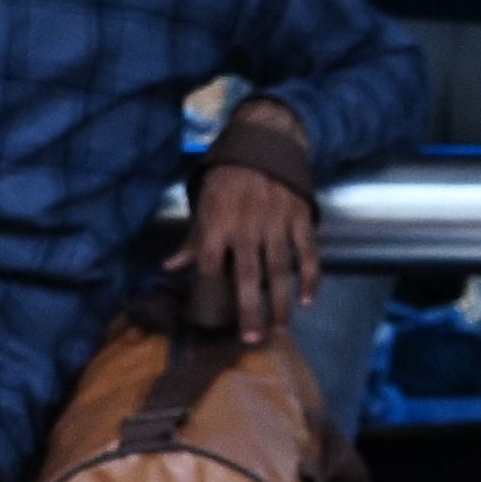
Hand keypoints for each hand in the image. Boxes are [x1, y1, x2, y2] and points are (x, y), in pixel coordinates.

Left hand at [181, 111, 319, 341]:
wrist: (266, 142)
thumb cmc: (229, 178)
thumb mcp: (205, 203)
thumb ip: (193, 240)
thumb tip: (170, 269)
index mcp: (219, 222)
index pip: (212, 264)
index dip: (213, 291)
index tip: (214, 318)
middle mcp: (248, 225)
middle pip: (250, 275)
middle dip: (251, 310)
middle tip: (252, 339)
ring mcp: (277, 222)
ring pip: (281, 270)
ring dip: (281, 303)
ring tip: (279, 329)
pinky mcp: (300, 218)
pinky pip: (307, 253)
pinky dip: (309, 277)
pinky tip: (308, 300)